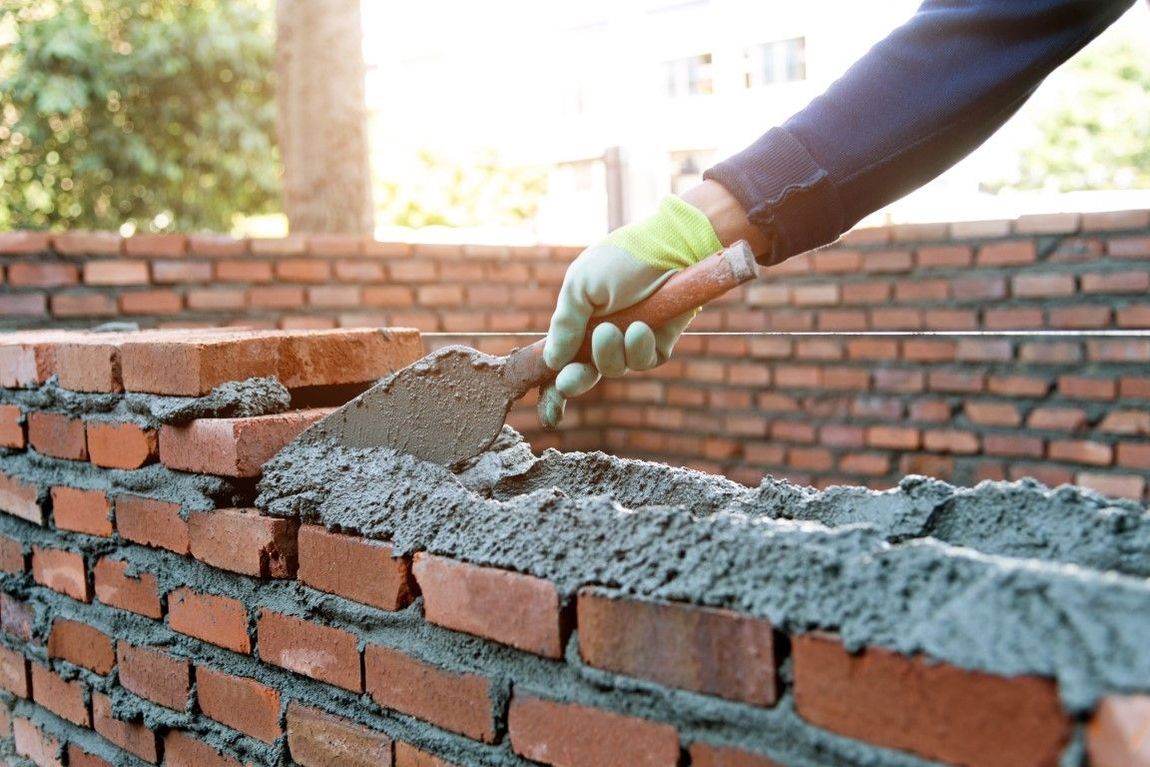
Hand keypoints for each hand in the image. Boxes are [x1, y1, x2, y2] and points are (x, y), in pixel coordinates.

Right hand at [539, 195, 722, 427]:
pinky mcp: (658, 345)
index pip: (562, 359)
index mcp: (580, 321)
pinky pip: (642, 362)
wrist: (670, 247)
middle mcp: (604, 335)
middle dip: (576, 381)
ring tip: (613, 329)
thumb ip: (565, 323)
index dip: (554, 384)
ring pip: (613, 369)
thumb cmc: (621, 259)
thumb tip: (552, 360)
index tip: (551, 400)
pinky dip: (638, 348)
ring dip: (608, 354)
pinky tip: (640, 328)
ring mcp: (630, 341)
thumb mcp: (580, 285)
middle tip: (571, 380)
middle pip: (585, 375)